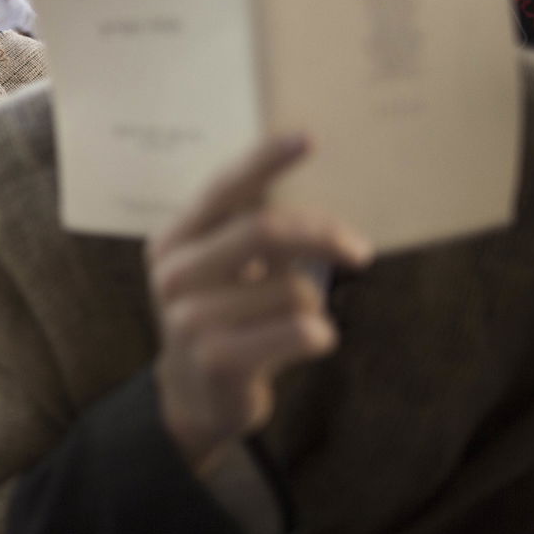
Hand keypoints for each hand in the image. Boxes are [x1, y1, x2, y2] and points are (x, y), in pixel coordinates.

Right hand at [147, 135, 373, 472]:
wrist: (193, 395)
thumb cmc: (224, 315)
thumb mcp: (222, 266)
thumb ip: (248, 226)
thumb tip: (309, 181)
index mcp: (175, 238)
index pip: (225, 189)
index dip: (266, 161)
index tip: (310, 139)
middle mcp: (173, 272)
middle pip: (265, 231)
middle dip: (324, 235)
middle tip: (360, 249)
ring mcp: (189, 317)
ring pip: (293, 288)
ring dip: (314, 303)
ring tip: (296, 320)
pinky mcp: (216, 359)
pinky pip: (300, 331)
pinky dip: (318, 336)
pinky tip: (300, 344)